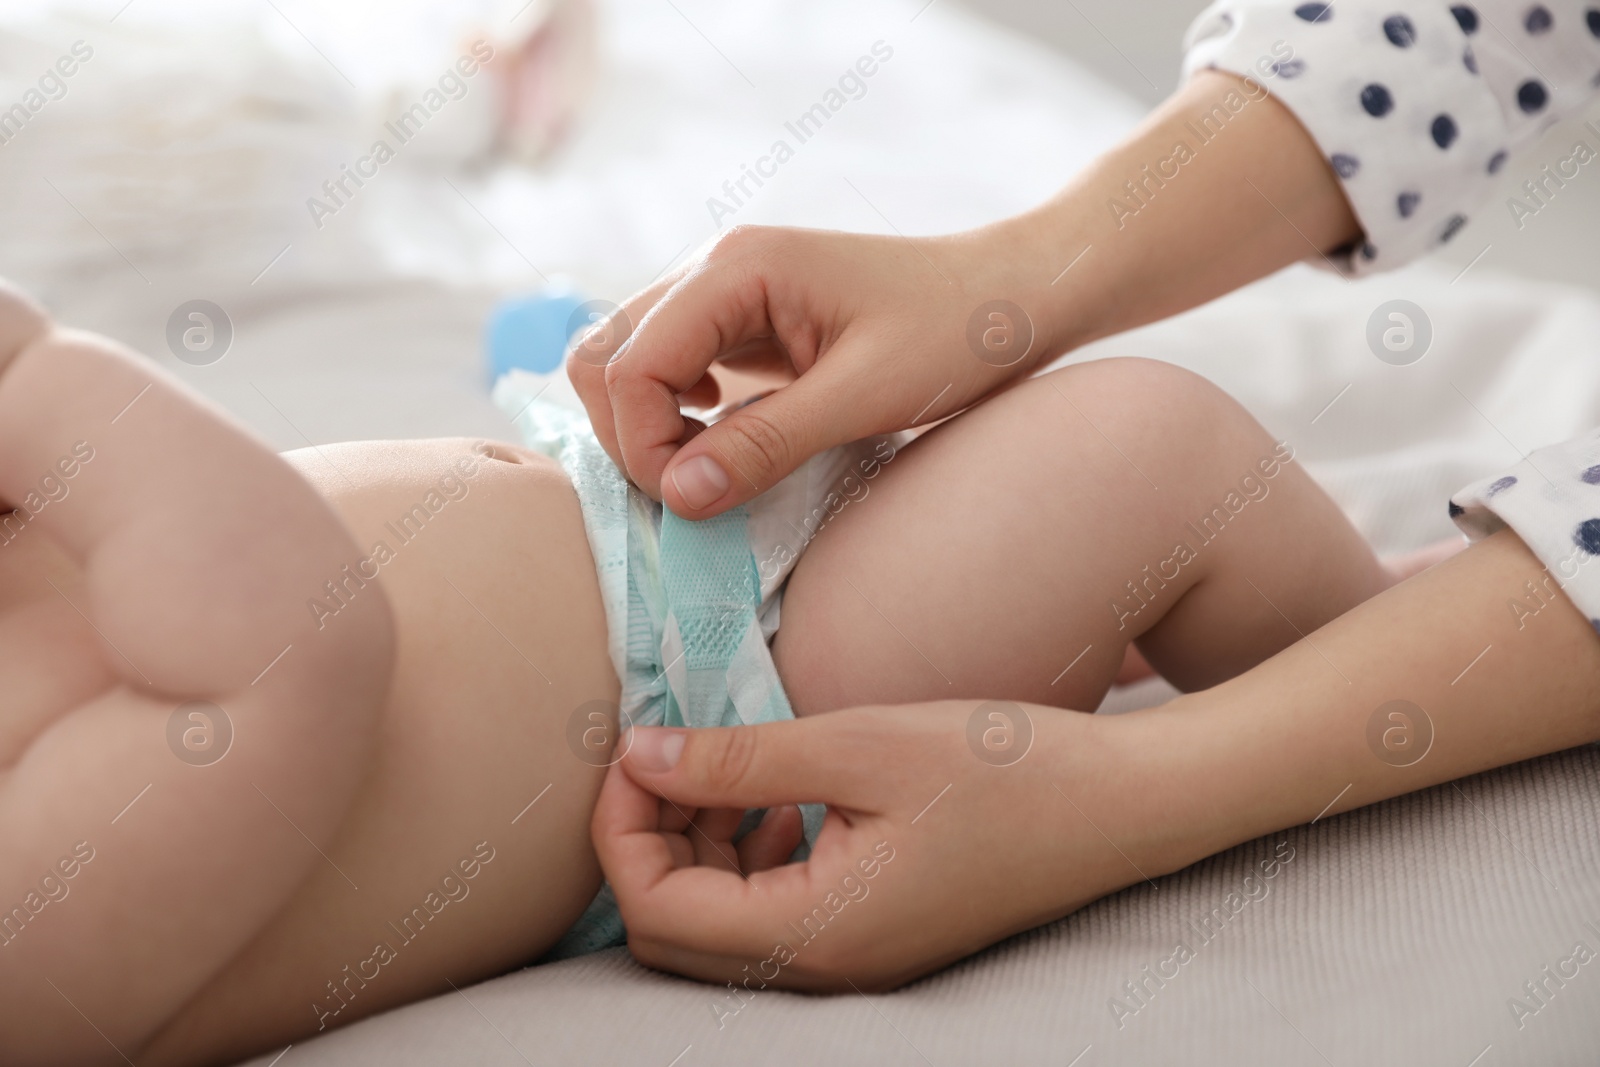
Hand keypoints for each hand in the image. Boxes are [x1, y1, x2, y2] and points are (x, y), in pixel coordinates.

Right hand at [567, 225, 1060, 517]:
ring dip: (650, 429)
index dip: (642, 444)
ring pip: (632, 366)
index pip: (628, 362)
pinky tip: (733, 446)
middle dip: (630, 434)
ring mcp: (727, 298)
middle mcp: (716, 271)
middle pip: (606, 355)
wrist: (1019, 295)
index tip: (694, 500)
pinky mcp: (747, 328)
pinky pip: (676, 375)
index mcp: (736, 268)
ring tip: (712, 476)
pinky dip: (681, 420)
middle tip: (695, 491)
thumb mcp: (865, 396)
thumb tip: (679, 498)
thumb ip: (765, 445)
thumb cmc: (958, 332)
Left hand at [591, 702, 1184, 991]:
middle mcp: (826, 968)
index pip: (657, 909)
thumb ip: (742, 760)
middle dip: (652, 839)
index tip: (637, 744)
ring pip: (720, 924)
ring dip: (699, 846)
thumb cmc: (1007, 770)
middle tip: (671, 753)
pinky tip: (784, 798)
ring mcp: (853, 959)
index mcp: (817, 934)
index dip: (623, 828)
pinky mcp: (875, 935)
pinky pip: (773, 915)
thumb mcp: (863, 745)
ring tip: (727, 768)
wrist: (1126, 807)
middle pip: (676, 930)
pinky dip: (750, 857)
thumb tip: (638, 755)